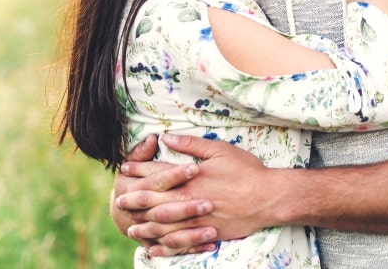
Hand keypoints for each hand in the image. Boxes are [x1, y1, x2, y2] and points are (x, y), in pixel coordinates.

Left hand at [124, 133, 286, 254]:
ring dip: (145, 227)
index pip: (158, 173)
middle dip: (135, 201)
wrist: (269, 198)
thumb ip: (191, 145)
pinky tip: (155, 249)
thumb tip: (167, 138)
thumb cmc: (246, 170)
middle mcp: (190, 200)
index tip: (125, 169)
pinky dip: (165, 247)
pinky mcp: (207, 233)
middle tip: (119, 201)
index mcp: (190, 178)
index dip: (139, 170)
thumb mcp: (219, 150)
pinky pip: (181, 244)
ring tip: (131, 228)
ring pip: (164, 227)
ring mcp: (197, 220)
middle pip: (154, 203)